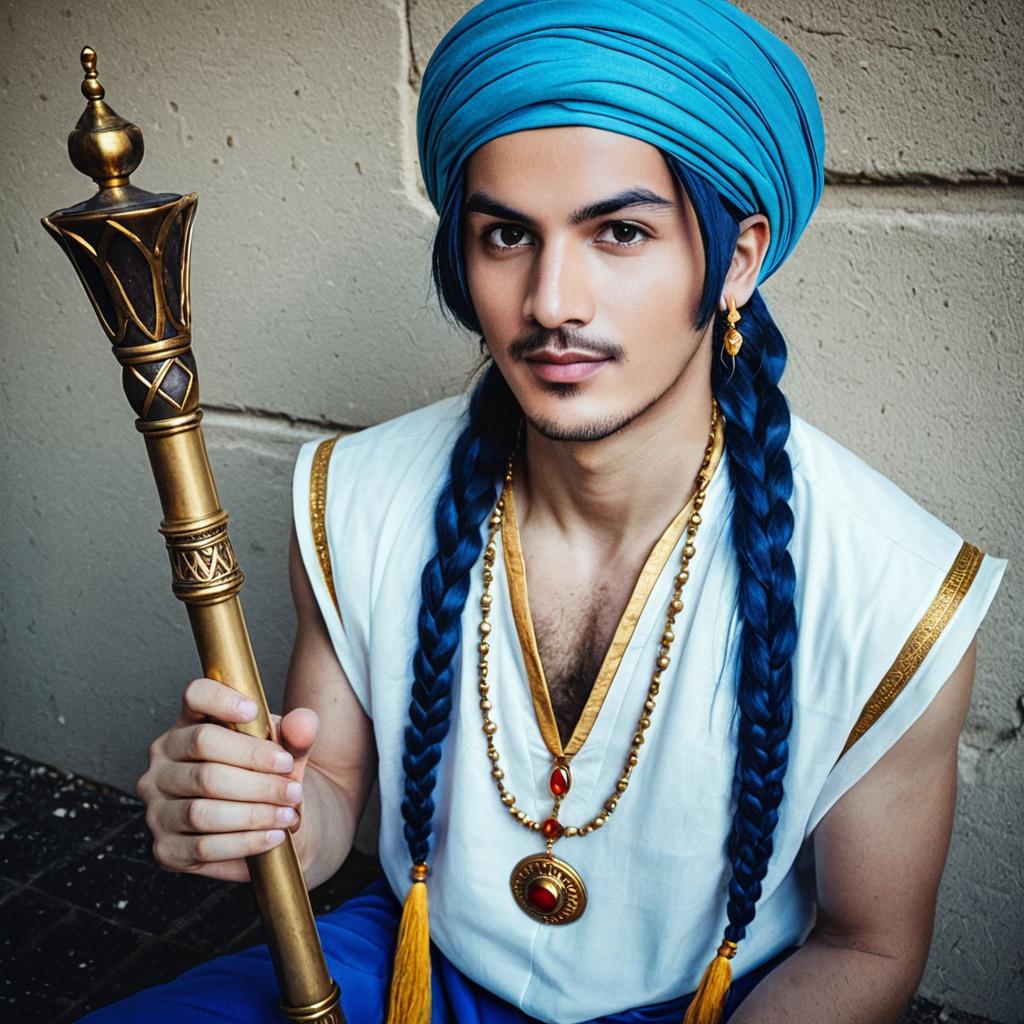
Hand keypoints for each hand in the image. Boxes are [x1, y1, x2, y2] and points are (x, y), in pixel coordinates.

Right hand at [136, 677, 319, 881]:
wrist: (266, 826)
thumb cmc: (268, 778)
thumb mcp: (288, 752)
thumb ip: (298, 734)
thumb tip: (303, 724)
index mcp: (191, 724)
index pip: (195, 696)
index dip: (220, 699)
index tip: (254, 710)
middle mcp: (164, 761)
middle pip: (203, 751)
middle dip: (256, 770)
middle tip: (293, 786)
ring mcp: (158, 805)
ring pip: (202, 806)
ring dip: (253, 812)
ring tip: (288, 813)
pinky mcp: (165, 849)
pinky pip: (202, 847)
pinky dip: (244, 843)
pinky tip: (274, 836)